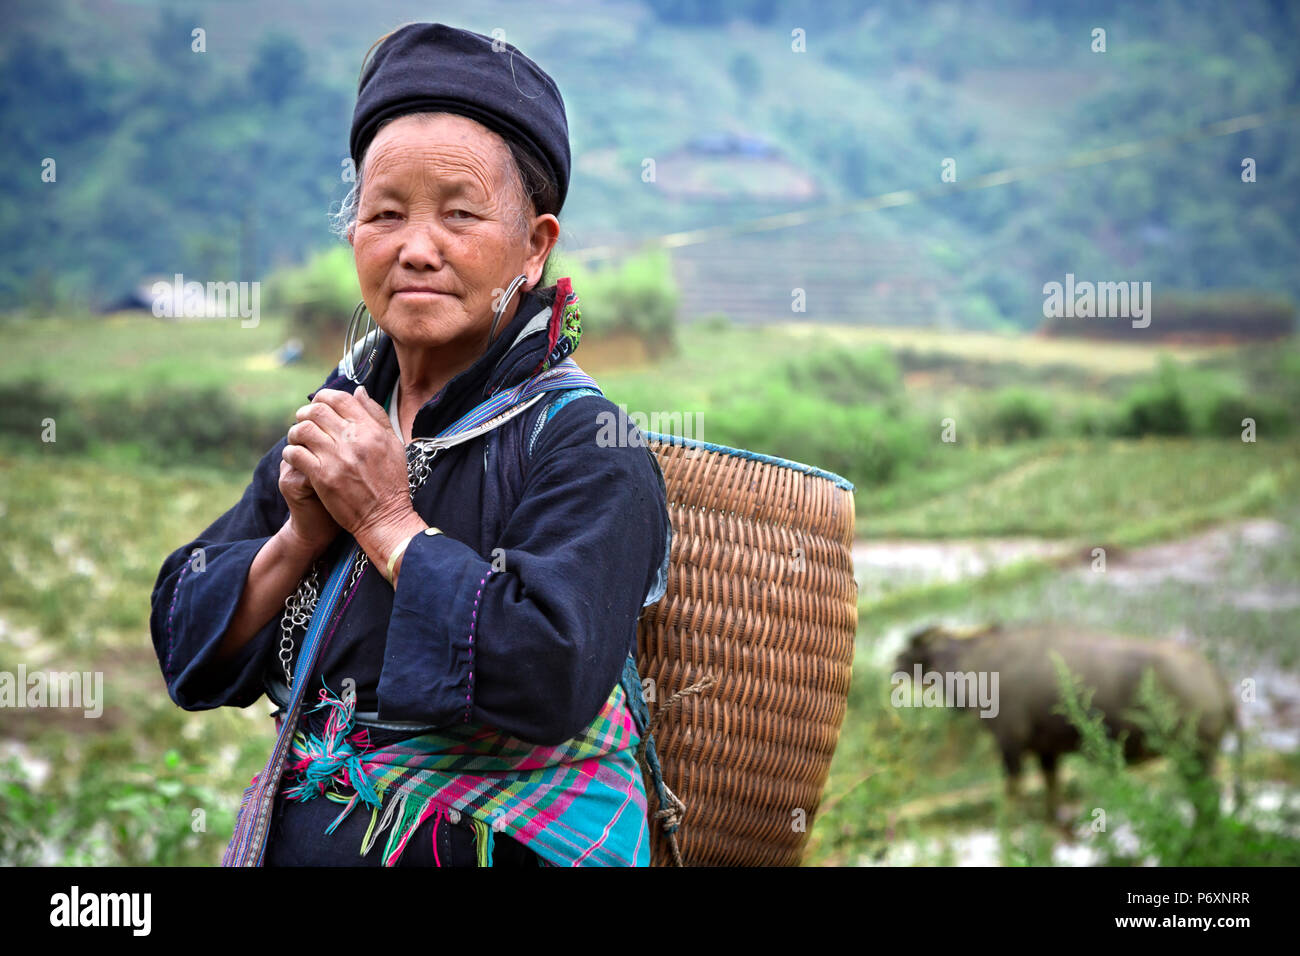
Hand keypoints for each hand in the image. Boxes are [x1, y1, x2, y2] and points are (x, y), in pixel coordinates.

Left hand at [281, 385, 412, 543]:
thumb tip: (359, 391)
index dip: (325, 396)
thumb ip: (376, 415)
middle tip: (303, 419)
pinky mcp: (322, 477)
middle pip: (318, 410)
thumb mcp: (393, 444)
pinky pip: (296, 454)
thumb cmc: (391, 482)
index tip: (319, 402)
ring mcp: (336, 458)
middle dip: (306, 411)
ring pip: (303, 430)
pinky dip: (290, 451)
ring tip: (297, 438)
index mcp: (371, 430)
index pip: (341, 399)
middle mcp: (353, 440)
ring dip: (295, 431)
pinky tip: (294, 456)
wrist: (385, 517)